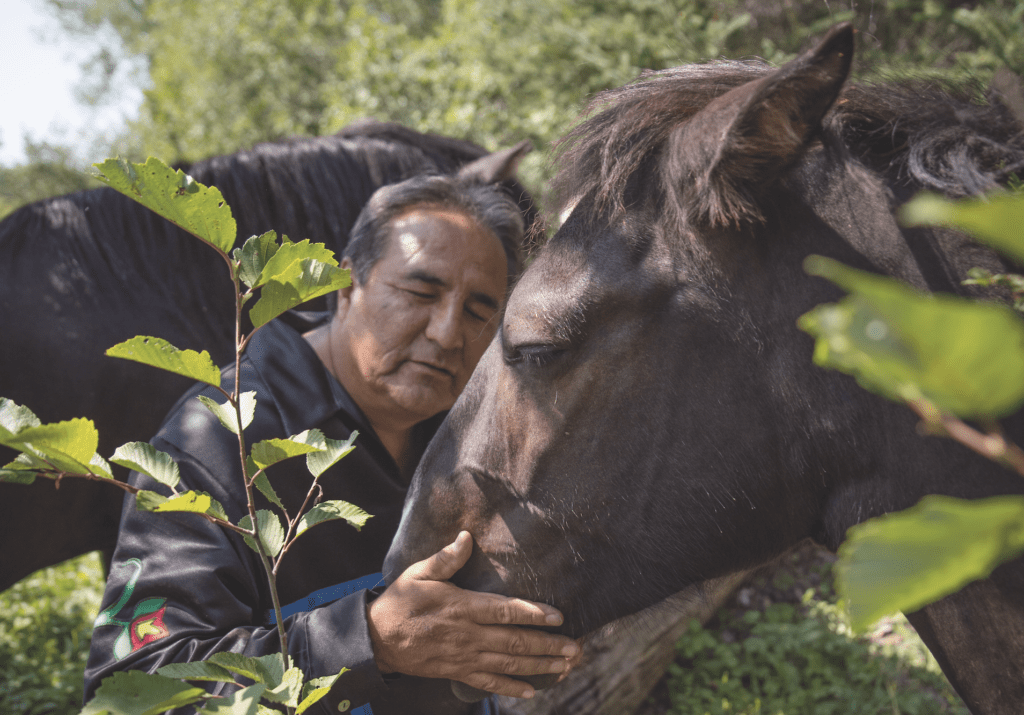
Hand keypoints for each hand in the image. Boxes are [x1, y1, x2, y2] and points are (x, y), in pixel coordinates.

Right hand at [367, 531, 579, 698]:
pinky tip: (532, 690)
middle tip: (575, 647)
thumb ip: (445, 559)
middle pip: (514, 642)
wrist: (376, 639)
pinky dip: (511, 687)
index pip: (504, 612)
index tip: (557, 615)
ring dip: (539, 666)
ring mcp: (463, 657)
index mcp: (461, 607)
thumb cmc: (400, 601)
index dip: (532, 613)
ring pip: (508, 664)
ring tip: (565, 666)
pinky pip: (488, 683)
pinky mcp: (457, 672)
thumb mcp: (417, 574)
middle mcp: (467, 635)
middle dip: (547, 645)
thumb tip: (466, 537)